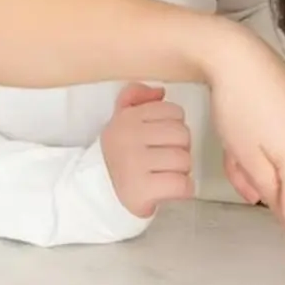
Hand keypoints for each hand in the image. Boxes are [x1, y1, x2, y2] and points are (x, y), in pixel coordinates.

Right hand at [100, 82, 193, 218]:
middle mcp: (127, 138)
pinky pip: (182, 185)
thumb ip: (136, 97)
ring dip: (181, 171)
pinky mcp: (141, 190)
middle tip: (165, 161)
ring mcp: (133, 164)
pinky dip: (182, 189)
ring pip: (184, 160)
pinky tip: (168, 189)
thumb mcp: (121, 120)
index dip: (174, 128)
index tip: (160, 141)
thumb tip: (159, 92)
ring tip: (165, 174)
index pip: (174, 112)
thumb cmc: (121, 155)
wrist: (100, 193)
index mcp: (126, 118)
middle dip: (180, 149)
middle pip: (182, 134)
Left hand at [202, 24, 284, 275]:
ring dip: (268, 175)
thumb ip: (267, 189)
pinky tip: (252, 142)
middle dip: (267, 190)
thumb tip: (283, 206)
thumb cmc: (237, 105)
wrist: (239, 57)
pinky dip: (273, 158)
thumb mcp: (245, 157)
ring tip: (241, 154)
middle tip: (240, 168)